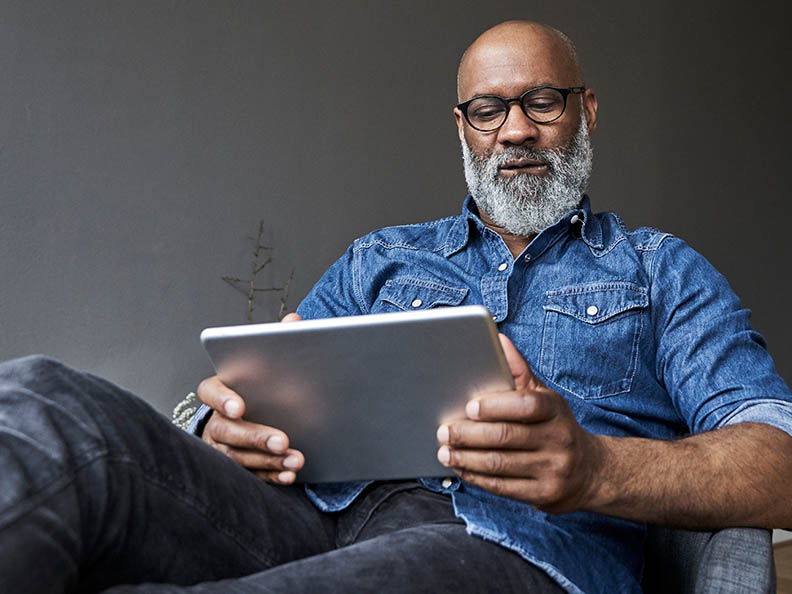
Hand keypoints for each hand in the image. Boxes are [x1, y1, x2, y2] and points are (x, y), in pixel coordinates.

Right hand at [197, 313, 304, 483]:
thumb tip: (294, 320)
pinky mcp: (238, 467)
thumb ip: (277, 341)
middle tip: (283, 439)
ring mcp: (223, 448)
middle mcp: (216, 421)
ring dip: (268, 460)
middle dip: (256, 436)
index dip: (223, 399)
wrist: (255, 413)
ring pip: (239, 457)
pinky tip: (290, 474)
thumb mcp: (267, 360)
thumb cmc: (259, 384)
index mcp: (220, 390)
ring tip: (295, 458)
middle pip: (228, 431)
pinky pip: (251, 476)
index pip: (210, 392)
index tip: (240, 406)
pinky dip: (271, 476)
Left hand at [436, 334, 604, 513]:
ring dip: (467, 458)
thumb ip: (518, 372)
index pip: (527, 405)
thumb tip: (498, 340)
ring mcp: (553, 469)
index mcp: (556, 410)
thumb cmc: (553, 426)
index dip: (496, 406)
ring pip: (501, 464)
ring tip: (445, 451)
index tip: (469, 407)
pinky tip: (461, 468)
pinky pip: (503, 486)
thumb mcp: (543, 397)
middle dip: (469, 434)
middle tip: (444, 430)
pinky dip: (477, 476)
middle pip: (507, 436)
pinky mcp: (544, 494)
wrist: (589, 471)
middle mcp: (559, 439)